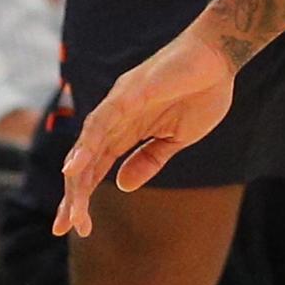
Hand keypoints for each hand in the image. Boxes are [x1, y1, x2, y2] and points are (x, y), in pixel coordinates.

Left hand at [56, 24, 237, 221]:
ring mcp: (119, 104)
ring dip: (78, 180)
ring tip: (72, 211)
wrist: (220, 56)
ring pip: (88, 147)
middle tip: (65, 227)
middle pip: (86, 162)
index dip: (83, 196)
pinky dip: (86, 145)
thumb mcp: (177, 139)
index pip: (97, 167)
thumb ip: (149, 160)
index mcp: (127, 131)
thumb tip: (122, 186)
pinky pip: (101, 122)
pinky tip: (74, 168)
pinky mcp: (129, 93)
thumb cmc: (202, 91)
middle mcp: (115, 118)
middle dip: (74, 196)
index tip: (76, 228)